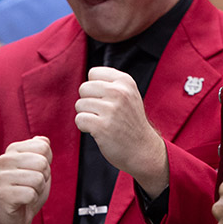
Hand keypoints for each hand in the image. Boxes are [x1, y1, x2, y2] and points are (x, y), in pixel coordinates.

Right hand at [0, 136, 52, 223]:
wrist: (13, 217)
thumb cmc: (26, 190)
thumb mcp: (38, 167)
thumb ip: (41, 151)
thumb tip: (44, 139)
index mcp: (13, 149)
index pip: (43, 146)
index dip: (47, 162)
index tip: (36, 171)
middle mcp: (5, 160)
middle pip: (42, 162)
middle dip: (43, 177)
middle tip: (32, 184)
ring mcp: (2, 177)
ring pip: (38, 178)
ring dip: (38, 189)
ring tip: (27, 192)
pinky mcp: (4, 194)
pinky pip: (31, 194)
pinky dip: (32, 200)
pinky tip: (23, 201)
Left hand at [75, 66, 168, 196]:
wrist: (143, 150)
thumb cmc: (130, 122)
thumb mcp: (129, 95)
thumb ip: (110, 83)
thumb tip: (86, 80)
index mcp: (125, 81)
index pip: (93, 73)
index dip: (94, 88)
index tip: (105, 100)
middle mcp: (119, 92)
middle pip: (84, 88)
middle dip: (88, 101)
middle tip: (102, 114)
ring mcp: (111, 110)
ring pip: (79, 104)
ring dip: (87, 115)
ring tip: (102, 122)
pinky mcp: (102, 127)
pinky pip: (79, 119)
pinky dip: (84, 127)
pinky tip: (98, 131)